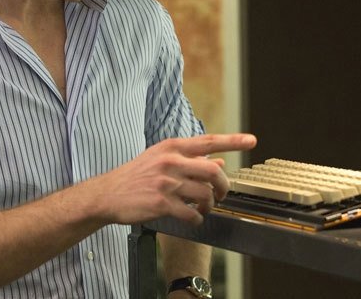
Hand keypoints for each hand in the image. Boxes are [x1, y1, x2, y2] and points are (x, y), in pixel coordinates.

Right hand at [89, 133, 256, 224]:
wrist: (108, 194)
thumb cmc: (137, 175)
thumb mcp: (162, 159)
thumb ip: (190, 159)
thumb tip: (218, 160)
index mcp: (172, 147)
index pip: (209, 140)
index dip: (233, 141)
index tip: (252, 141)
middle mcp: (171, 162)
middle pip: (214, 171)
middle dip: (224, 186)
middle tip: (222, 194)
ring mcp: (167, 183)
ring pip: (205, 195)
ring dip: (209, 205)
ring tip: (203, 208)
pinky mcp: (162, 203)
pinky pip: (192, 214)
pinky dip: (197, 219)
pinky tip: (192, 218)